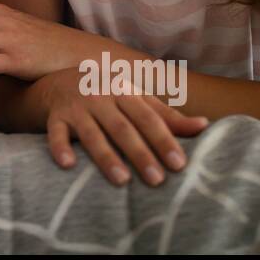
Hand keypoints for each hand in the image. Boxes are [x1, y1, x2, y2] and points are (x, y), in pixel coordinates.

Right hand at [39, 67, 208, 185]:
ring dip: (106, 156)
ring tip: (122, 180)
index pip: (148, 118)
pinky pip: (55, 133)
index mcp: (124, 92)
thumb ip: (168, 116)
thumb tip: (204, 125)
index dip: (164, 140)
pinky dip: (59, 147)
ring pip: (92, 134)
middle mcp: (100, 97)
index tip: (179, 164)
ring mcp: (76, 107)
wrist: (59, 79)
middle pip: (122, 128)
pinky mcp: (55, 116)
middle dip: (140, 154)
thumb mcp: (137, 99)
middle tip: (156, 180)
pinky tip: (68, 164)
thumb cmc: (108, 93)